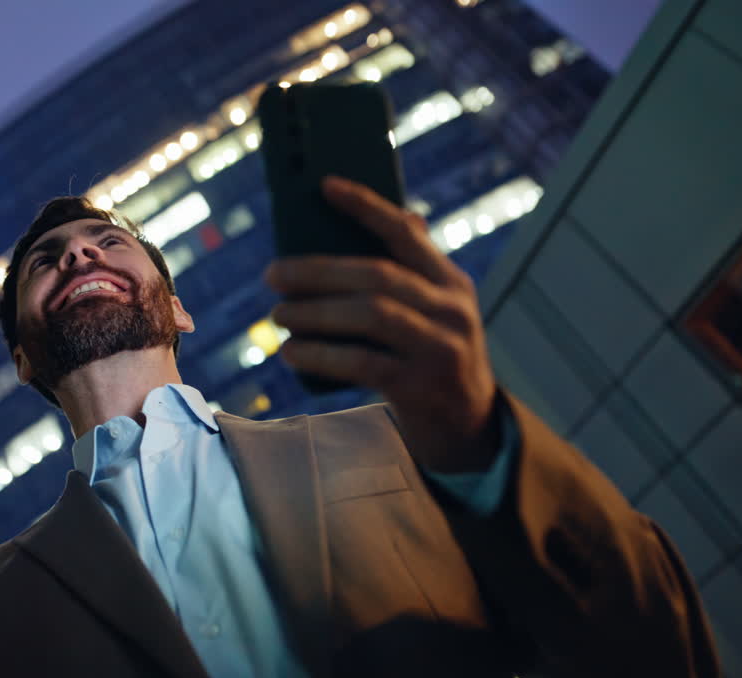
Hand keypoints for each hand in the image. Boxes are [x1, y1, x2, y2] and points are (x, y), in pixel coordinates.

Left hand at [265, 176, 499, 473]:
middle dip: (317, 270)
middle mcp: (452, 309)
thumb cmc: (430, 361)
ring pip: (370, 314)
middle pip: (377, 275)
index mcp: (451, 282)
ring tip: (278, 315)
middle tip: (273, 274)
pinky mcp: (422, 386)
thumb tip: (335, 237)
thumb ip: (400, 279)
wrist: (468, 428)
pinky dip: (320, 354)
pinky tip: (293, 351)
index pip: (406, 233)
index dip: (366, 206)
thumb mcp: (431, 315)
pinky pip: (361, 362)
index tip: (325, 185)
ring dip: (314, 312)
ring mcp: (440, 348)